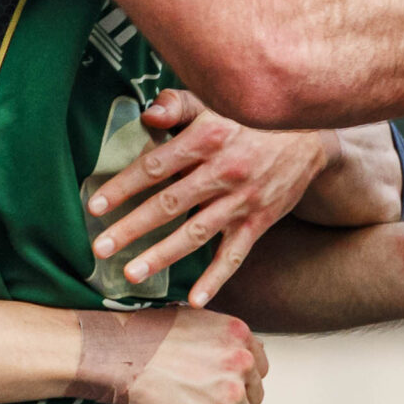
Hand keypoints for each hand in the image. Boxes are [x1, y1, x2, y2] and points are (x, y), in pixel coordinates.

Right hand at [68, 306, 267, 403]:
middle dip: (229, 402)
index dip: (237, 379)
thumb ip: (226, 342)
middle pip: (253, 397)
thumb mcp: (196, 322)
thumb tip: (248, 362)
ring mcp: (231, 392)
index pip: (258, 369)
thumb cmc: (148, 337)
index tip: (215, 382)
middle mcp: (242, 361)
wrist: (118, 353)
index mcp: (240, 334)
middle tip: (196, 397)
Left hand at [88, 89, 334, 306]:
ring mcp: (242, 200)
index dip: (123, 187)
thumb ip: (178, 106)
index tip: (95, 206)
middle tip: (100, 248)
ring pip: (195, 233)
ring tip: (132, 273)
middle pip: (169, 204)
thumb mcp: (214, 102)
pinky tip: (195, 300)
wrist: (308, 136)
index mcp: (206, 138)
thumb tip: (147, 114)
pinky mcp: (259, 221)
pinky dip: (216, 278)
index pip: (155, 166)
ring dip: (162, 256)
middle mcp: (223, 171)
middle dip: (131, 228)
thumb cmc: (247, 119)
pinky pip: (235, 254)